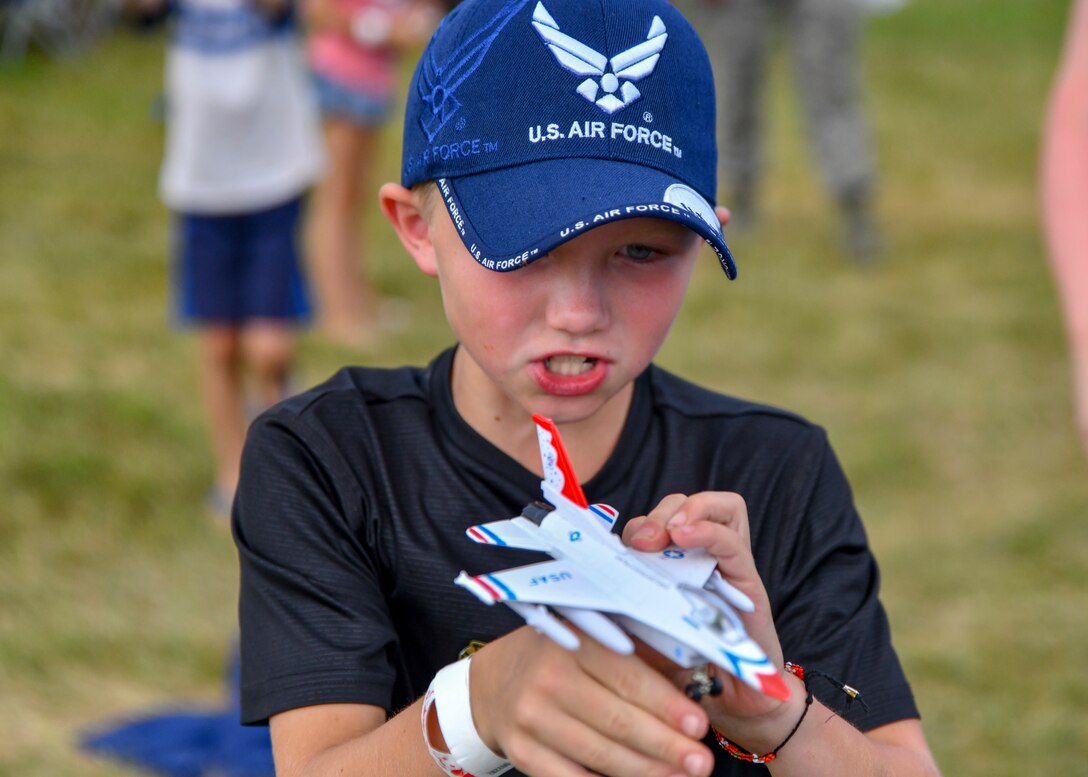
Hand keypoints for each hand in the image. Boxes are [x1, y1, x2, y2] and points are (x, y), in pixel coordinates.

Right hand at [469, 625, 715, 776]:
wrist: (498, 681)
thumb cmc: (562, 657)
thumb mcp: (595, 639)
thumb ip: (640, 655)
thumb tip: (695, 680)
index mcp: (573, 640)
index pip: (626, 676)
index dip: (665, 703)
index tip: (698, 724)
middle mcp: (548, 676)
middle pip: (616, 720)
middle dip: (664, 745)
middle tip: (700, 762)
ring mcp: (531, 716)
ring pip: (599, 754)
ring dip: (646, 771)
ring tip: (679, 776)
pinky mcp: (522, 751)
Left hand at [622, 492, 807, 750]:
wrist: (730, 699)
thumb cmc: (683, 662)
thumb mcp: (642, 629)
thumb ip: (622, 606)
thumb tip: (586, 589)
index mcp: (675, 561)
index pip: (654, 522)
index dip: (635, 527)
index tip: (618, 549)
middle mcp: (704, 555)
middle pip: (684, 505)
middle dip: (659, 514)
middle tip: (642, 541)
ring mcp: (729, 564)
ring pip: (720, 506)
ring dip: (690, 510)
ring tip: (671, 531)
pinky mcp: (748, 579)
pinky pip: (732, 539)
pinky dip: (709, 529)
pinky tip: (686, 535)